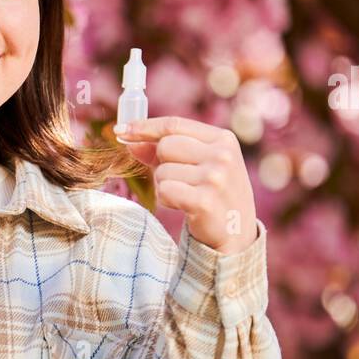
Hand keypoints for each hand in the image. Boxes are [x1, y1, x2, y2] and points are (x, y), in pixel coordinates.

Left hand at [114, 116, 257, 255]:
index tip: (121, 131)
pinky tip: (184, 206)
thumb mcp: (198, 164)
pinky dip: (166, 200)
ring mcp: (216, 178)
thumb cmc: (213, 193)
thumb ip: (164, 151)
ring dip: (165, 186)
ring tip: (186, 196)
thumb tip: (130, 141)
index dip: (144, 127)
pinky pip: (165, 191)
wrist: (236, 233)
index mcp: (223, 139)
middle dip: (161, 164)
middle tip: (179, 180)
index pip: (174, 125)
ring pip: (162, 171)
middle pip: (166, 146)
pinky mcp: (205, 201)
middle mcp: (222, 155)